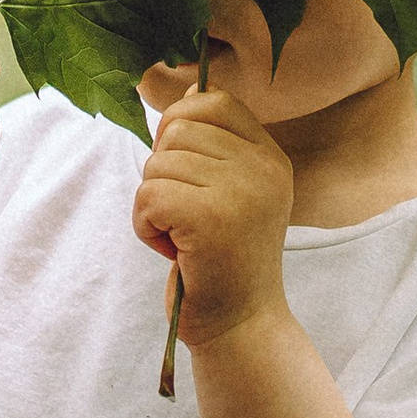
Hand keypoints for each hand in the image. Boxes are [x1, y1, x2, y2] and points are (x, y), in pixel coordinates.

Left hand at [132, 81, 293, 345]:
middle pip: (177, 131)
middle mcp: (264, 169)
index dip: (180, 125)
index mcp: (271, 158)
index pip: (215, 102)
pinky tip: (172, 250)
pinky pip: (148, 195)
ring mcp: (242, 192)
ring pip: (156, 164)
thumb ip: (213, 146)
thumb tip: (185, 92)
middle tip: (185, 217)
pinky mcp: (212, 218)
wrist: (241, 325)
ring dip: (152, 205)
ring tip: (182, 237)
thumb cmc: (223, 260)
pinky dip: (145, 226)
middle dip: (162, 173)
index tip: (182, 171)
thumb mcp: (232, 192)